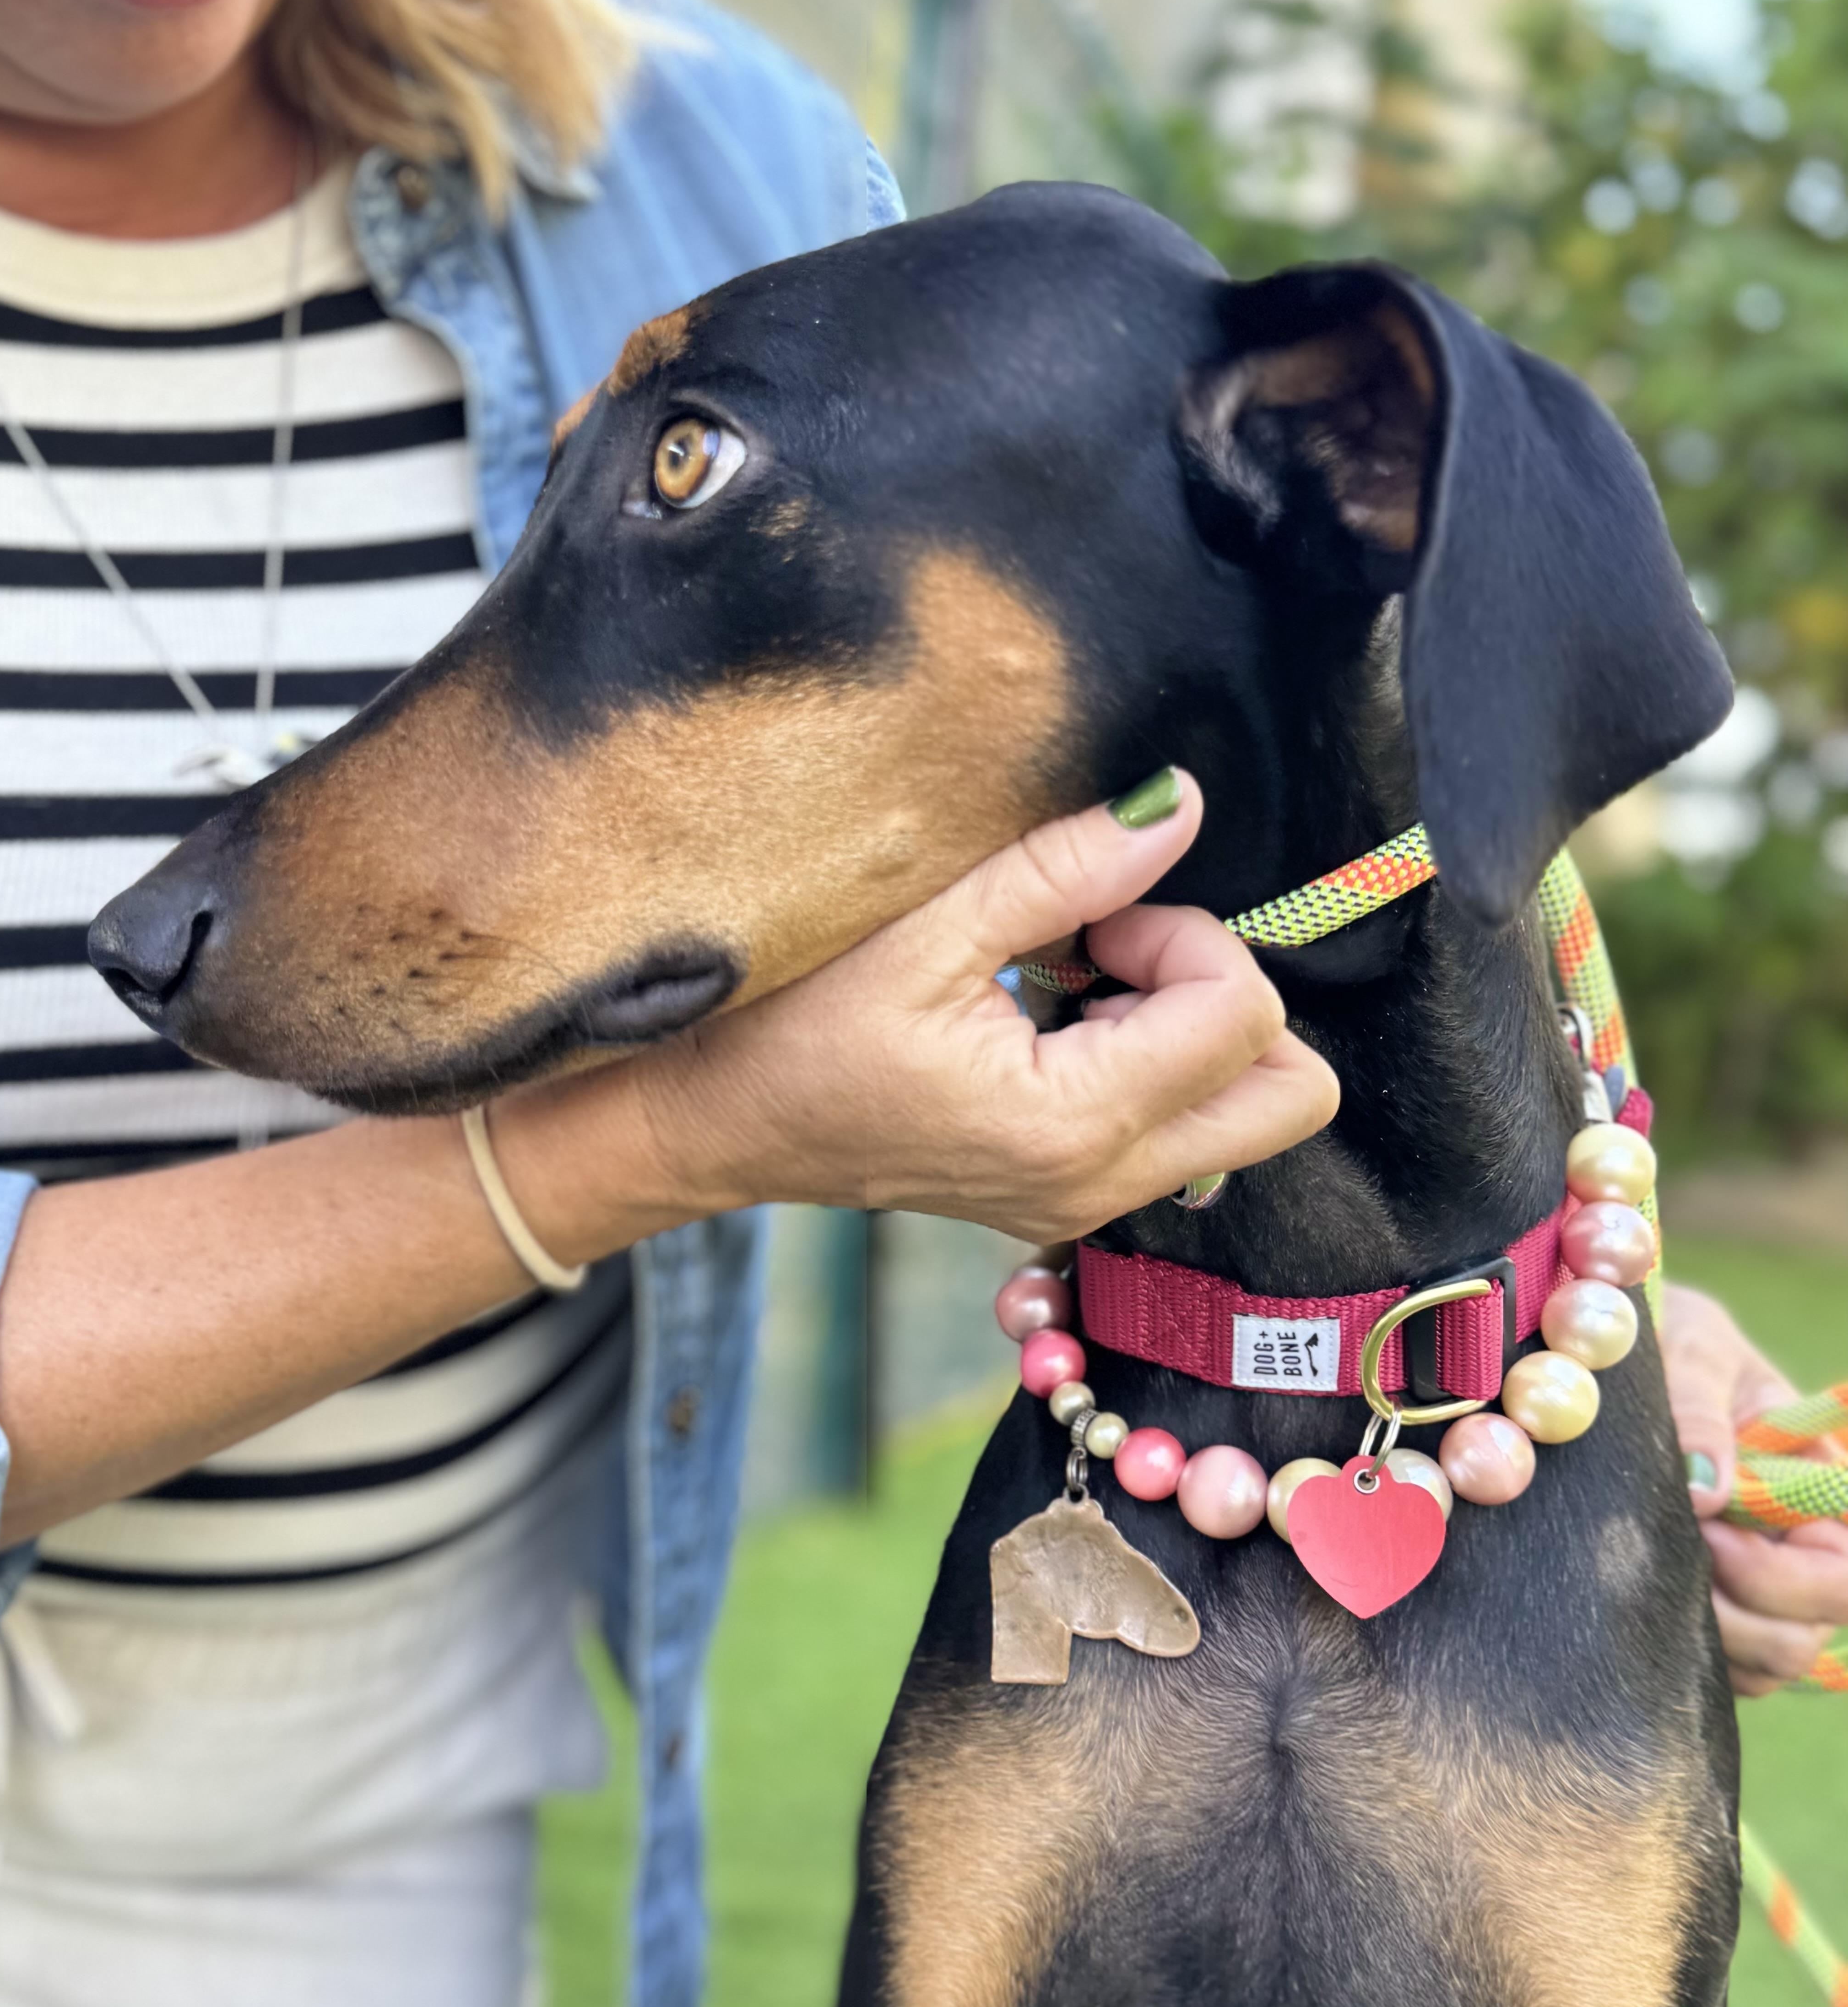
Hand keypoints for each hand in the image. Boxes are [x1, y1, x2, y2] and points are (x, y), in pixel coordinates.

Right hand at [630, 770, 1338, 1245]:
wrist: (715, 1124)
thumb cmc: (794, 1027)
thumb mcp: (926, 928)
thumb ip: (1065, 870)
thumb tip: (1178, 806)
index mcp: (1072, 1123)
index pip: (1240, 1014)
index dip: (1183, 934)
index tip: (1091, 919)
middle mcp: (1101, 1182)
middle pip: (1291, 1094)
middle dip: (1229, 996)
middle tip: (1123, 956)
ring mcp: (1089, 1200)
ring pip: (1245, 1109)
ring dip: (1189, 1029)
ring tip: (1075, 986)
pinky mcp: (1070, 1193)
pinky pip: (1183, 1127)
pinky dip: (1151, 1061)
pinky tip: (1056, 1022)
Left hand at [1661, 1280, 1847, 1695]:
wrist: (1613, 1347)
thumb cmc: (1672, 1336)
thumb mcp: (1693, 1348)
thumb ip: (1701, 1410)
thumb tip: (1705, 1492)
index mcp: (1817, 1485)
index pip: (1844, 1573)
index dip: (1785, 1576)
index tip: (1713, 1533)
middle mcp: (1795, 1548)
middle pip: (1802, 1638)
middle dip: (1738, 1608)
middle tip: (1675, 1548)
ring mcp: (1753, 1587)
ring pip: (1758, 1666)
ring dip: (1703, 1631)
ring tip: (1648, 1562)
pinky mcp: (1702, 1609)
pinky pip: (1711, 1667)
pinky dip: (1677, 1647)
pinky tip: (1633, 1589)